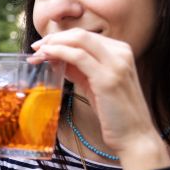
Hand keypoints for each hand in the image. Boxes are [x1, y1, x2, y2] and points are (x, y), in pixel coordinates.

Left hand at [30, 28, 157, 152]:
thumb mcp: (93, 83)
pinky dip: (59, 53)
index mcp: (120, 51)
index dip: (59, 38)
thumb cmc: (113, 111)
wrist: (134, 135)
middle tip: (35, 48)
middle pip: (80, 34)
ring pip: (78, 40)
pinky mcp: (108, 78)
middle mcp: (121, 53)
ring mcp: (117, 64)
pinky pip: (78, 57)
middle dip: (53, 39)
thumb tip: (54, 57)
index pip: (84, 36)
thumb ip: (77, 68)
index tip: (41, 46)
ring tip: (36, 54)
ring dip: (53, 45)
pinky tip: (46, 57)